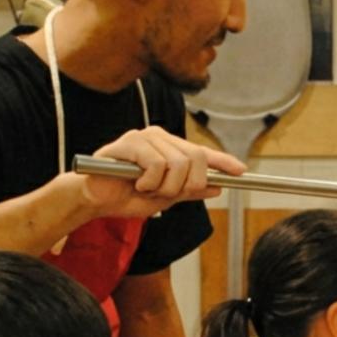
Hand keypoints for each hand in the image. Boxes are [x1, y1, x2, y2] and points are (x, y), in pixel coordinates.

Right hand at [78, 127, 245, 219]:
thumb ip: (188, 191)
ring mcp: (146, 137)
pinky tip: (136, 184)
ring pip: (178, 164)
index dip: (223, 161)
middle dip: (187, 185)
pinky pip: (157, 164)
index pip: (203, 152)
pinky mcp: (130, 142)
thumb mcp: (164, 198)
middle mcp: (161, 137)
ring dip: (164, 187)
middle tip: (165, 194)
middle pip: (196, 159)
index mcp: (170, 149)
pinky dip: (149, 182)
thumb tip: (217, 188)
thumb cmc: (126, 196)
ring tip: (145, 189)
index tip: (241, 171)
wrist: (95, 199)